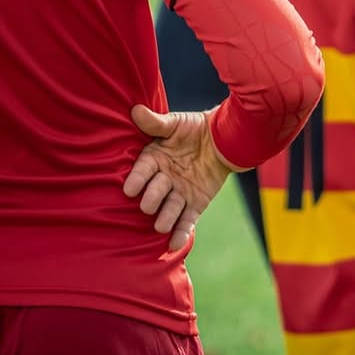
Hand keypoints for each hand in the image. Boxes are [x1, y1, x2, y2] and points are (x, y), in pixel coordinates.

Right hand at [122, 104, 234, 251]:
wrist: (224, 137)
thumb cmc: (194, 128)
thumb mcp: (176, 123)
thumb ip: (156, 122)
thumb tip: (135, 110)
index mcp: (154, 160)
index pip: (142, 171)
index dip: (136, 179)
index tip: (130, 189)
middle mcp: (164, 180)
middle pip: (155, 193)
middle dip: (151, 199)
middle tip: (148, 205)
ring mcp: (179, 194)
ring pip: (170, 209)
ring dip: (165, 218)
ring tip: (161, 226)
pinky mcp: (195, 204)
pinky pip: (187, 221)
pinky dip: (181, 233)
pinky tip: (176, 244)